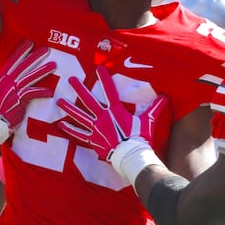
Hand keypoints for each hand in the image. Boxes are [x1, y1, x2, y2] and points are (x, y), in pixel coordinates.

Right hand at [0, 40, 54, 149]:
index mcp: (0, 79)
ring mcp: (12, 91)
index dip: (20, 51)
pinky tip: (50, 91)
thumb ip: (1, 83)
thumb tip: (4, 76)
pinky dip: (41, 92)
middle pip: (22, 66)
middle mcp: (6, 82)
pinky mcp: (17, 101)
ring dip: (42, 71)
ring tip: (53, 66)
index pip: (11, 61)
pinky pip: (32, 94)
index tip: (29, 43)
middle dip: (35, 56)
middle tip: (46, 49)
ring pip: (29, 77)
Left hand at [57, 65, 167, 180]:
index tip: (98, 68)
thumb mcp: (149, 121)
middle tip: (70, 79)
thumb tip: (165, 96)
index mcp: (116, 111)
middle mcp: (103, 118)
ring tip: (59, 101)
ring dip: (69, 108)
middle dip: (79, 89)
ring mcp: (96, 129)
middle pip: (88, 100)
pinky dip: (70, 130)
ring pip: (80, 116)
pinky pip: (79, 134)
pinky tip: (61, 124)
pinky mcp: (92, 140)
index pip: (109, 91)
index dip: (104, 79)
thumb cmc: (140, 138)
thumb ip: (155, 108)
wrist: (131, 156)